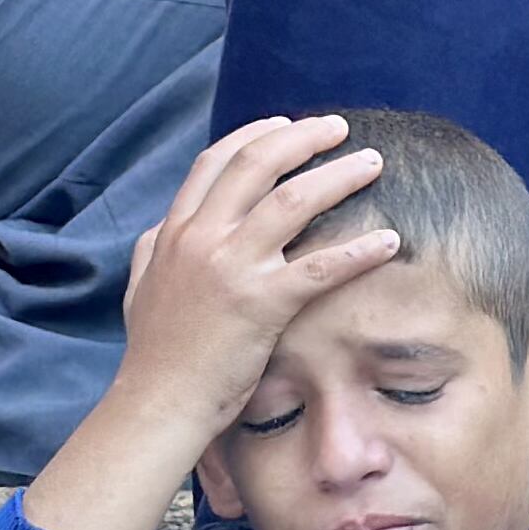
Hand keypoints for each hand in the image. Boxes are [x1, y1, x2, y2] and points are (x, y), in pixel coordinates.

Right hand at [25, 116, 395, 529]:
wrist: (156, 404)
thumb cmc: (154, 355)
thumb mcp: (139, 288)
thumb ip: (153, 250)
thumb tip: (163, 227)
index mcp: (175, 231)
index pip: (216, 161)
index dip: (254, 135)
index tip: (286, 125)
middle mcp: (202, 239)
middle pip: (258, 163)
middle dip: (303, 137)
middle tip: (339, 128)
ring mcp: (231, 268)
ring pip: (293, 200)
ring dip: (338, 175)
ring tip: (372, 163)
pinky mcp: (261, 305)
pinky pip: (321, 267)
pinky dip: (359, 250)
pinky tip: (389, 241)